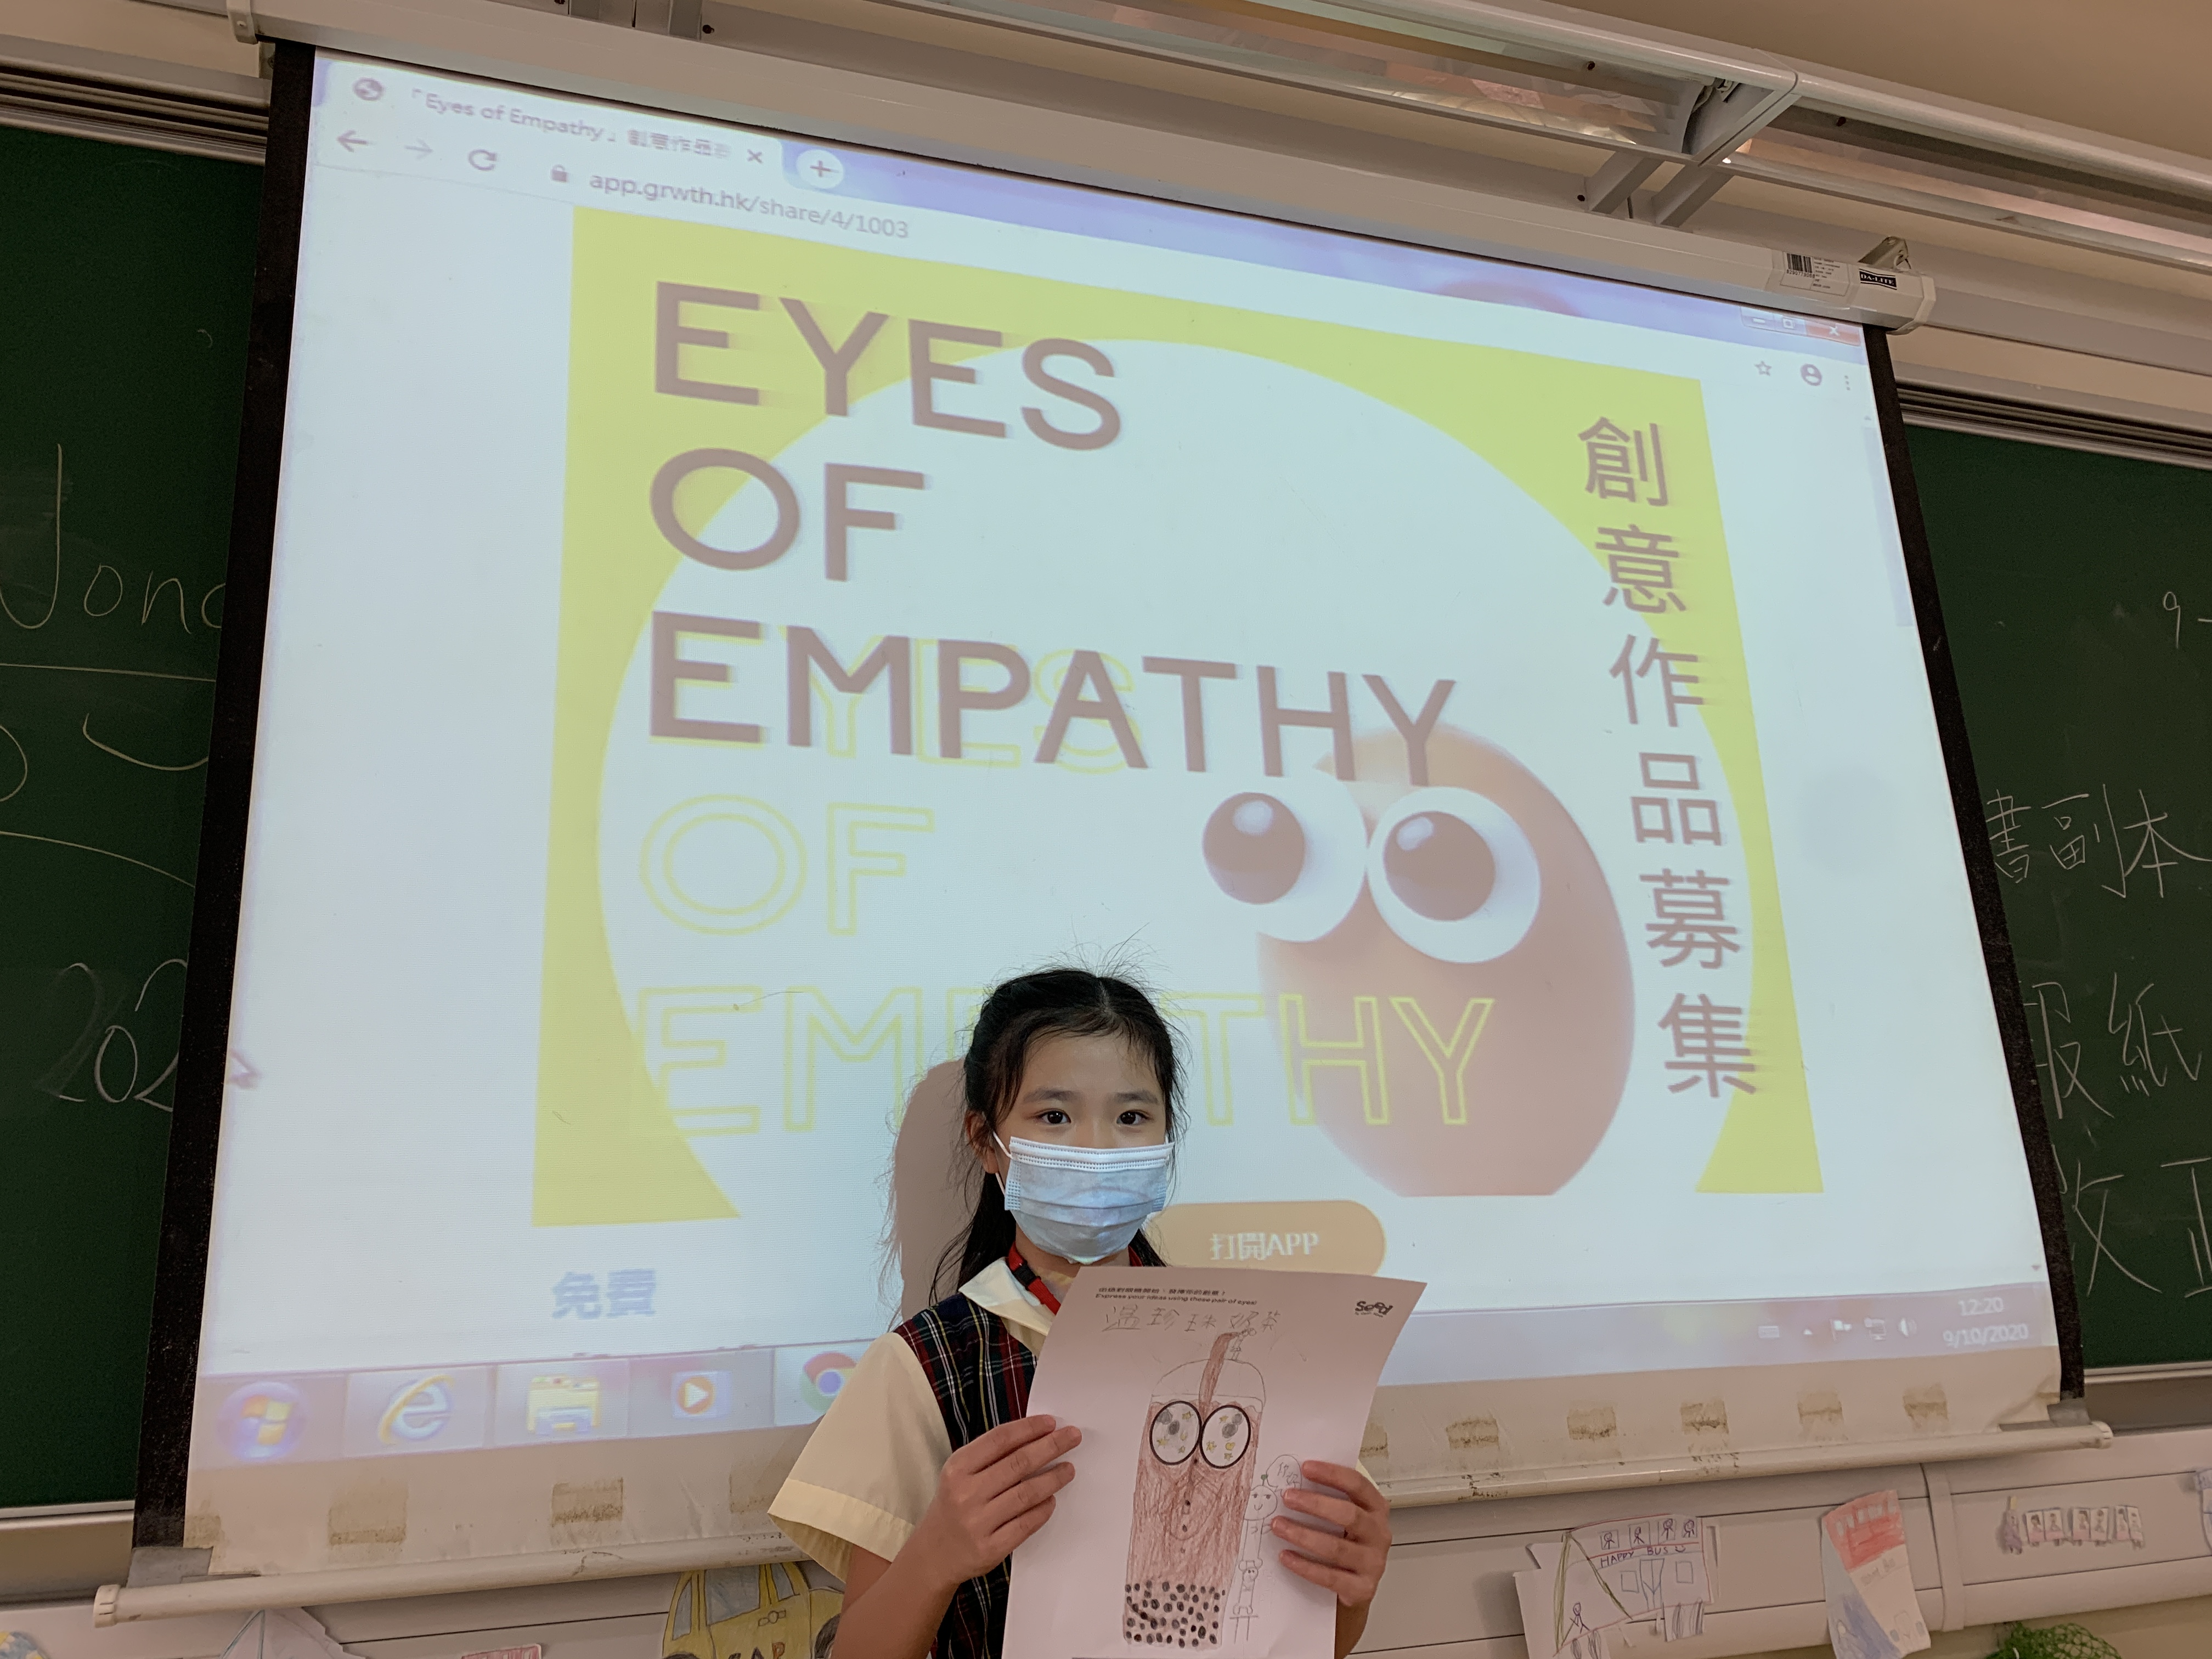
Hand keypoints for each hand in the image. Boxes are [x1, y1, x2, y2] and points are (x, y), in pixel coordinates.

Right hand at [907, 1415, 1080, 1588]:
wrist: (934, 1554)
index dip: (1029, 1428)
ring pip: (1026, 1493)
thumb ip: (990, 1456)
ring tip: (1069, 1469)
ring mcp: (978, 1522)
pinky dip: (1043, 1509)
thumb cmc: (954, 1506)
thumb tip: (1034, 1436)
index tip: (1051, 1422)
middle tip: (1073, 1437)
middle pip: (1018, 1463)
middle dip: (1051, 1446)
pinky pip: (1026, 1524)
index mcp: (957, 1468)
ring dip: (1053, 1478)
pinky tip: (1052, 1499)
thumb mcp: (960, 1474)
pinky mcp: (991, 1548)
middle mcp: (966, 1493)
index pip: (1000, 1440)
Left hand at [1273, 1461, 1390, 1608]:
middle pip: (1349, 1515)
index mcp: (1376, 1509)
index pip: (1358, 1485)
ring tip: (1278, 1525)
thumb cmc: (1345, 1542)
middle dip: (1315, 1504)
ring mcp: (1373, 1563)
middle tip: (1287, 1497)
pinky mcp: (1363, 1589)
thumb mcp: (1342, 1518)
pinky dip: (1305, 1566)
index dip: (1332, 1475)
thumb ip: (1327, 1498)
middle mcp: (1379, 1534)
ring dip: (1303, 1535)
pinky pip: (1330, 1577)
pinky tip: (1286, 1556)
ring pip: (1336, 1548)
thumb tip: (1294, 1480)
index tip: (1305, 1468)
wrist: (1355, 1587)